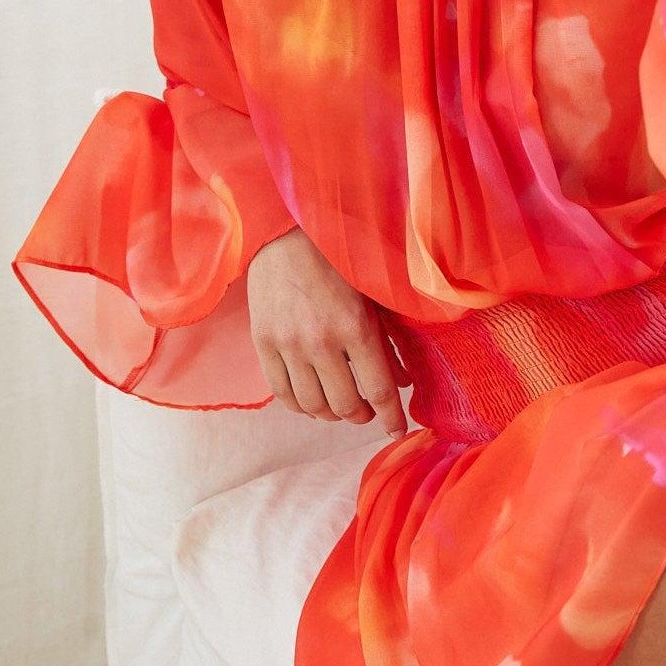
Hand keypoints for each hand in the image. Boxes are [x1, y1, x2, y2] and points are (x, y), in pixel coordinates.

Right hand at [246, 226, 410, 436]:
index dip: (391, 417)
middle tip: (368, 410)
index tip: (396, 429)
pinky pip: (282, 394)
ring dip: (332, 414)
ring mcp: (288, 345)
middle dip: (362, 415)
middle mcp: (320, 342)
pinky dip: (301, 406)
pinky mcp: (263, 344)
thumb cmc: (337, 261)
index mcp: (355, 327)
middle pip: (345, 406)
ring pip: (313, 406)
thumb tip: (402, 381)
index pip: (379, 390)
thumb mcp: (373, 296)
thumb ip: (389, 341)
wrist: (285, 235)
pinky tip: (312, 400)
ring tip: (341, 405)